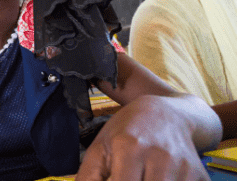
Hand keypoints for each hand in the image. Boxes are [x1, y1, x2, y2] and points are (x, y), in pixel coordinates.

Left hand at [76, 95, 209, 180]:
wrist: (167, 114)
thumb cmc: (127, 131)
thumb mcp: (100, 147)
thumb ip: (89, 176)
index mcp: (129, 148)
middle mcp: (159, 157)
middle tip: (127, 176)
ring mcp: (182, 168)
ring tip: (140, 176)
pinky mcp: (199, 176)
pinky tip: (157, 177)